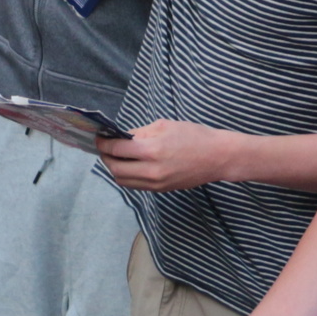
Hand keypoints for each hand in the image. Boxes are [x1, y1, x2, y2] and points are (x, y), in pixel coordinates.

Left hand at [97, 119, 235, 193]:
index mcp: (151, 150)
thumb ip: (140, 132)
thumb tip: (123, 137)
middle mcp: (150, 171)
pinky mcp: (160, 190)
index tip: (99, 138)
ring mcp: (155, 183)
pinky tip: (130, 165)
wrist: (217, 157)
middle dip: (106, 158)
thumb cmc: (194, 136)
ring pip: (123, 180)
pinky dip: (128, 176)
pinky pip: (135, 185)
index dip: (104, 144)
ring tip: (117, 157)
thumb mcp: (165, 125)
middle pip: (115, 168)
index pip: (117, 150)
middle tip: (105, 148)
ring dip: (115, 169)